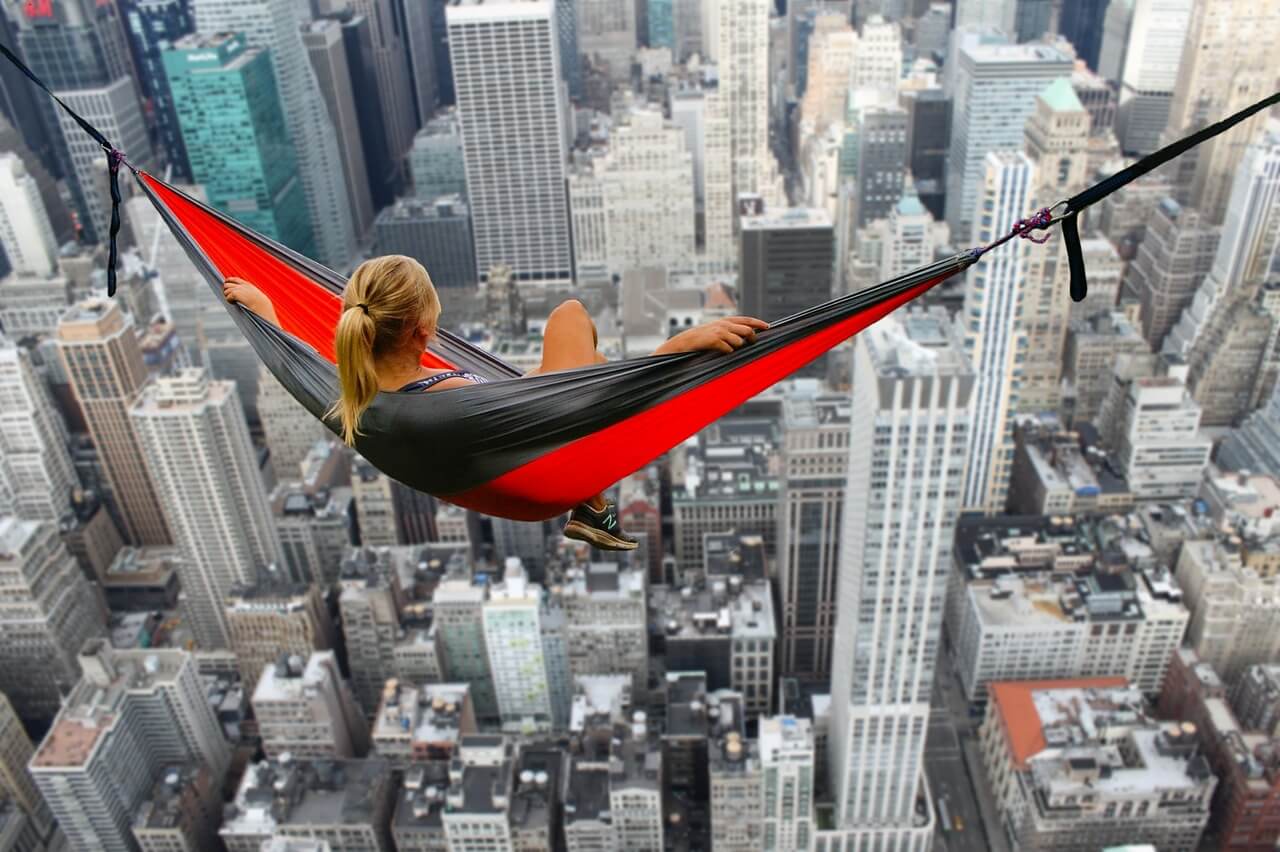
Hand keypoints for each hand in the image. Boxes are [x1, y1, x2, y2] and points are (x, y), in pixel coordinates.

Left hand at [222, 277, 279, 326]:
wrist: (262, 305)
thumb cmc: (261, 304)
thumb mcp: (256, 296)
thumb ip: (249, 294)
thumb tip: (242, 297)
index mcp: (247, 285)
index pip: (235, 279)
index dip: (229, 282)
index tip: (227, 286)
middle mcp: (242, 285)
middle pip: (227, 284)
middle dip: (226, 290)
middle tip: (229, 297)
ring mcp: (239, 289)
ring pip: (226, 291)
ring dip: (227, 296)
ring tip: (232, 301)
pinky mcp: (235, 293)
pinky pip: (228, 297)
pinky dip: (229, 300)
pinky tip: (233, 303)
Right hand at [654, 316, 769, 355]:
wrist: (682, 343)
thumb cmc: (699, 339)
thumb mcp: (714, 330)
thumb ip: (728, 331)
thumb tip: (745, 336)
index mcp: (724, 321)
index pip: (746, 320)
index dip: (758, 323)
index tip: (768, 327)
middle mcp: (723, 324)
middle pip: (747, 330)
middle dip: (752, 338)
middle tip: (753, 344)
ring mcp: (718, 332)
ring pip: (739, 341)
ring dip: (737, 347)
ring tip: (728, 349)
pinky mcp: (713, 340)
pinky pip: (729, 349)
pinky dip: (728, 352)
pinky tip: (722, 352)